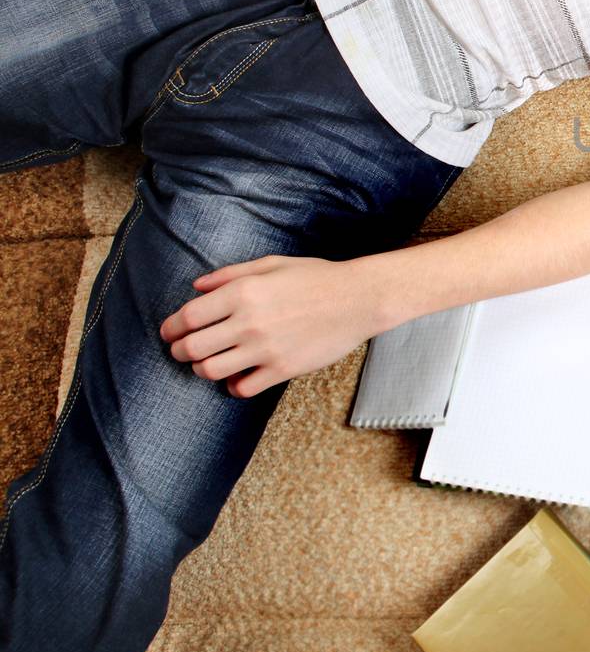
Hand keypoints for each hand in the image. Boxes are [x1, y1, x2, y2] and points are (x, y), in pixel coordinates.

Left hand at [160, 255, 387, 397]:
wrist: (358, 299)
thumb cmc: (316, 277)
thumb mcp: (271, 263)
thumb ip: (229, 274)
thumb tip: (196, 287)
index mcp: (242, 292)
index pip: (187, 317)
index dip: (170, 328)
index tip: (169, 333)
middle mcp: (248, 322)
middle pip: (192, 348)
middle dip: (180, 351)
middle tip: (183, 350)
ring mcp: (265, 348)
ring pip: (211, 371)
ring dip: (203, 368)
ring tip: (210, 363)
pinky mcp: (282, 369)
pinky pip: (242, 388)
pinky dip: (234, 385)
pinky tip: (240, 375)